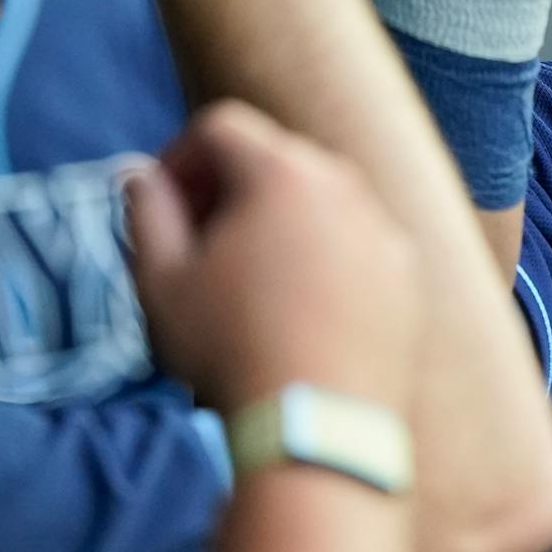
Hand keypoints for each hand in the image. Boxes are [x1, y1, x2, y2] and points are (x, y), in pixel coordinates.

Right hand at [127, 102, 420, 413]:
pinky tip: (298, 308)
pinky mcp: (408, 272)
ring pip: (320, 200)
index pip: (221, 127)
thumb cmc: (229, 347)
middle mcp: (346, 184)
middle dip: (227, 187)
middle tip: (197, 242)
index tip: (158, 207)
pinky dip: (323, 255)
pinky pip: (356, 241)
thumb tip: (143, 176)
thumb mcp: (162, 281)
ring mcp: (385, 227)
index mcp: (284, 172)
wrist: (319, 424)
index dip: (178, 158)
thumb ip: (146, 213)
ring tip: (246, 280)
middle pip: (275, 158)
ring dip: (277, 221)